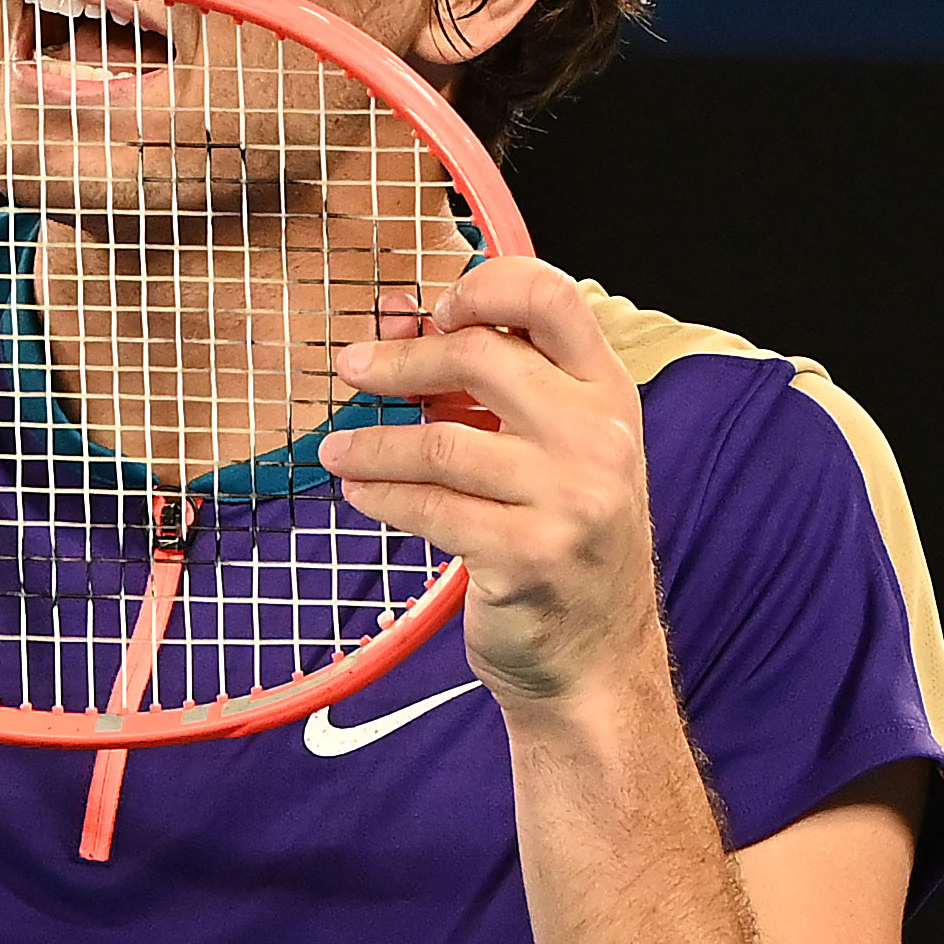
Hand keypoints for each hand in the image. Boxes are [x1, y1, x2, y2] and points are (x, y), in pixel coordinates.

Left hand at [320, 256, 661, 703]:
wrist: (597, 657)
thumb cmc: (558, 535)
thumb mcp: (547, 446)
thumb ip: (484, 381)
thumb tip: (391, 315)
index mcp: (607, 393)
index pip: (551, 297)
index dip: (484, 286)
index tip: (433, 309)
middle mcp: (599, 437)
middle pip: (480, 356)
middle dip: (399, 361)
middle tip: (349, 369)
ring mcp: (570, 499)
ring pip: (439, 442)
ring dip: (372, 442)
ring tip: (336, 448)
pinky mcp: (528, 556)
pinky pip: (429, 508)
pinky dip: (379, 495)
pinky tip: (358, 491)